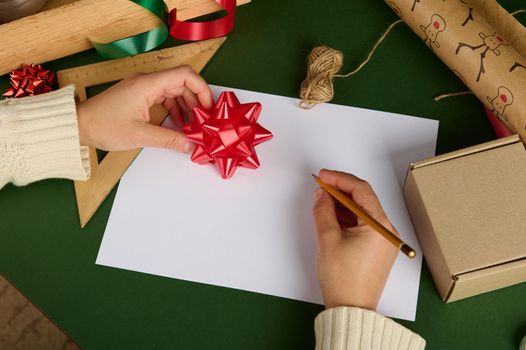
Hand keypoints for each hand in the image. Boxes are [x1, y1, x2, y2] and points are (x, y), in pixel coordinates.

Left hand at [76, 65, 212, 151]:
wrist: (78, 125)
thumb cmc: (103, 125)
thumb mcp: (140, 135)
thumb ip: (169, 140)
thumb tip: (191, 145)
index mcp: (148, 84)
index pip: (185, 75)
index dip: (201, 89)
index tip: (209, 107)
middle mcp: (147, 82)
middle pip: (183, 83)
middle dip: (197, 101)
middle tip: (205, 121)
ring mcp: (143, 88)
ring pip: (175, 91)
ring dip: (187, 107)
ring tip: (193, 126)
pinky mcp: (140, 96)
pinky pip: (165, 98)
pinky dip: (175, 110)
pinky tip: (178, 125)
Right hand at [312, 169, 398, 309]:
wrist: (351, 308)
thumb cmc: (343, 279)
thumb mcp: (328, 239)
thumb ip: (323, 211)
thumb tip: (321, 194)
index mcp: (380, 226)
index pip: (361, 190)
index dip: (339, 179)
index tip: (323, 176)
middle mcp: (387, 231)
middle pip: (364, 199)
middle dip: (340, 191)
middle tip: (321, 186)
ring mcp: (384, 240)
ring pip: (362, 212)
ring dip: (343, 204)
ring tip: (322, 202)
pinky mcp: (377, 249)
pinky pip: (363, 225)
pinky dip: (347, 218)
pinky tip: (332, 216)